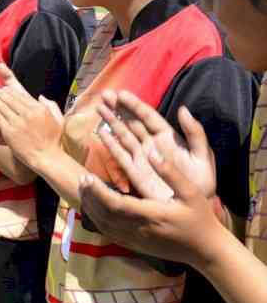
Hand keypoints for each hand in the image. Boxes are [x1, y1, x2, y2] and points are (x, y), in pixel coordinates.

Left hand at [0, 64, 64, 168]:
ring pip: (2, 106)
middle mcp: (28, 113)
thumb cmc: (53, 140)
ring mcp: (18, 123)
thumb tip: (41, 97)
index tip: (4, 89)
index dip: (10, 91)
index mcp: (39, 109)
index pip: (22, 96)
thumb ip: (51, 105)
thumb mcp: (58, 120)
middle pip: (10, 99)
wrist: (46, 157)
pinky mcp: (9, 132)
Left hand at [78, 146, 223, 267]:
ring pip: (104, 225)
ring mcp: (136, 240)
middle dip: (90, 197)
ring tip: (84, 190)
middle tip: (82, 179)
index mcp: (152, 215)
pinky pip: (110, 234)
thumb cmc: (201, 219)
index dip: (98, 191)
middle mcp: (140, 230)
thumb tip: (152, 152)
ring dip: (91, 208)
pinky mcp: (135, 246)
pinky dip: (98, 220)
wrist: (206, 251)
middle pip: (104, 215)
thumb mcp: (191, 192)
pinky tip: (94, 208)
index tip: (87, 176)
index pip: (116, 204)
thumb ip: (171, 173)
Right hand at [96, 90, 215, 198]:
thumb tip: (182, 109)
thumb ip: (194, 133)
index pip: (148, 116)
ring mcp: (142, 157)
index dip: (134, 105)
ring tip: (99, 108)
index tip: (121, 94)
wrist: (194, 208)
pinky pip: (120, 154)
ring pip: (123, 135)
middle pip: (132, 122)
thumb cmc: (202, 183)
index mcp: (168, 137)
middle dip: (118, 108)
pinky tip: (101, 132)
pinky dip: (110, 143)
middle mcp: (152, 144)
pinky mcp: (134, 172)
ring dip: (111, 121)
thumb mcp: (203, 156)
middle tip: (105, 95)